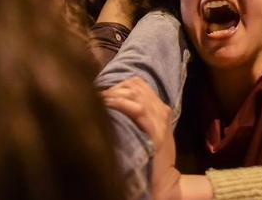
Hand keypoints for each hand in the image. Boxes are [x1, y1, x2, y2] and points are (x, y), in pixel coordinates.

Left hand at [102, 77, 180, 199]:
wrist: (163, 177)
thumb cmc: (150, 155)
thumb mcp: (147, 129)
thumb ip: (137, 114)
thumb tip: (113, 100)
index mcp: (160, 108)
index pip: (139, 84)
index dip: (118, 85)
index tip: (103, 93)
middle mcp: (162, 110)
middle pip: (136, 87)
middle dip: (114, 89)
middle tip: (97, 96)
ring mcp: (160, 120)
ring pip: (137, 95)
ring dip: (115, 95)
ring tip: (100, 101)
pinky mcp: (156, 132)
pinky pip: (139, 110)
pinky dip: (123, 105)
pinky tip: (110, 105)